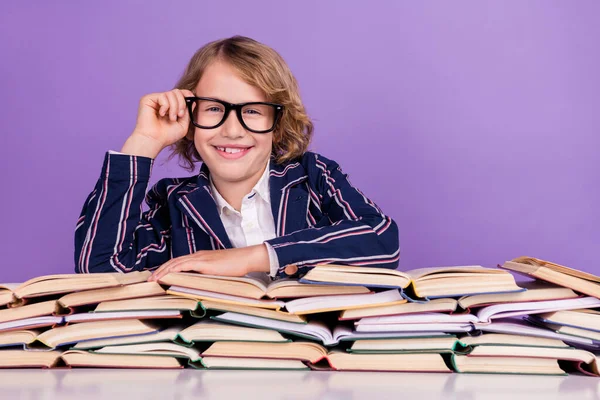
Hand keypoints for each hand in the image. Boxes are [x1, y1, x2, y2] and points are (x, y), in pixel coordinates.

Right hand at [129, 89, 196, 152]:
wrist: (154, 140)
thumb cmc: (167, 135)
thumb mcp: (183, 124)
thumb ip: (188, 112)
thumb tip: (193, 100)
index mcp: (170, 106)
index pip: (180, 93)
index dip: (187, 94)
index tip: (192, 99)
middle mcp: (162, 101)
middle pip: (177, 91)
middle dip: (182, 103)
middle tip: (179, 115)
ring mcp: (155, 100)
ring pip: (171, 93)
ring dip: (174, 107)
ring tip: (171, 118)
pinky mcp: (147, 99)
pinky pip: (162, 96)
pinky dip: (165, 106)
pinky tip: (161, 114)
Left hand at [147, 245, 270, 281]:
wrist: (246, 258)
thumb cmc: (236, 266)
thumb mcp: (219, 272)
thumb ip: (209, 276)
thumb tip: (201, 286)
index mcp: (200, 258)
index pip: (179, 262)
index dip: (167, 269)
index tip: (157, 277)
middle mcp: (198, 255)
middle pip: (173, 261)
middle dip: (160, 270)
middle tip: (149, 280)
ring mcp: (200, 258)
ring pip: (175, 263)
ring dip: (162, 271)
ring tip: (153, 279)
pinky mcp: (204, 262)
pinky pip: (184, 265)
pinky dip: (173, 269)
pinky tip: (166, 275)